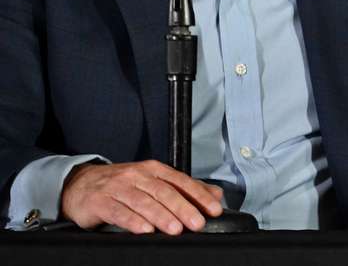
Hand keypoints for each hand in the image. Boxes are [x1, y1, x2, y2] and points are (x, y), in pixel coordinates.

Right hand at [60, 159, 224, 233]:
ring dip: (161, 216)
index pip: (181, 181)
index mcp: (153, 169)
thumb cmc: (121, 185)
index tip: (213, 210)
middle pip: (164, 192)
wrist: (80, 184)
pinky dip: (133, 221)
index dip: (198, 195)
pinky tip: (145, 230)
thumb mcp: (153, 182)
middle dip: (183, 208)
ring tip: (175, 229)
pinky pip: (119, 212)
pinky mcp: (100, 201)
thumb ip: (184, 189)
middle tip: (197, 223)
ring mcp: (117, 187)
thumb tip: (215, 195)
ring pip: (143, 202)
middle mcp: (137, 175)